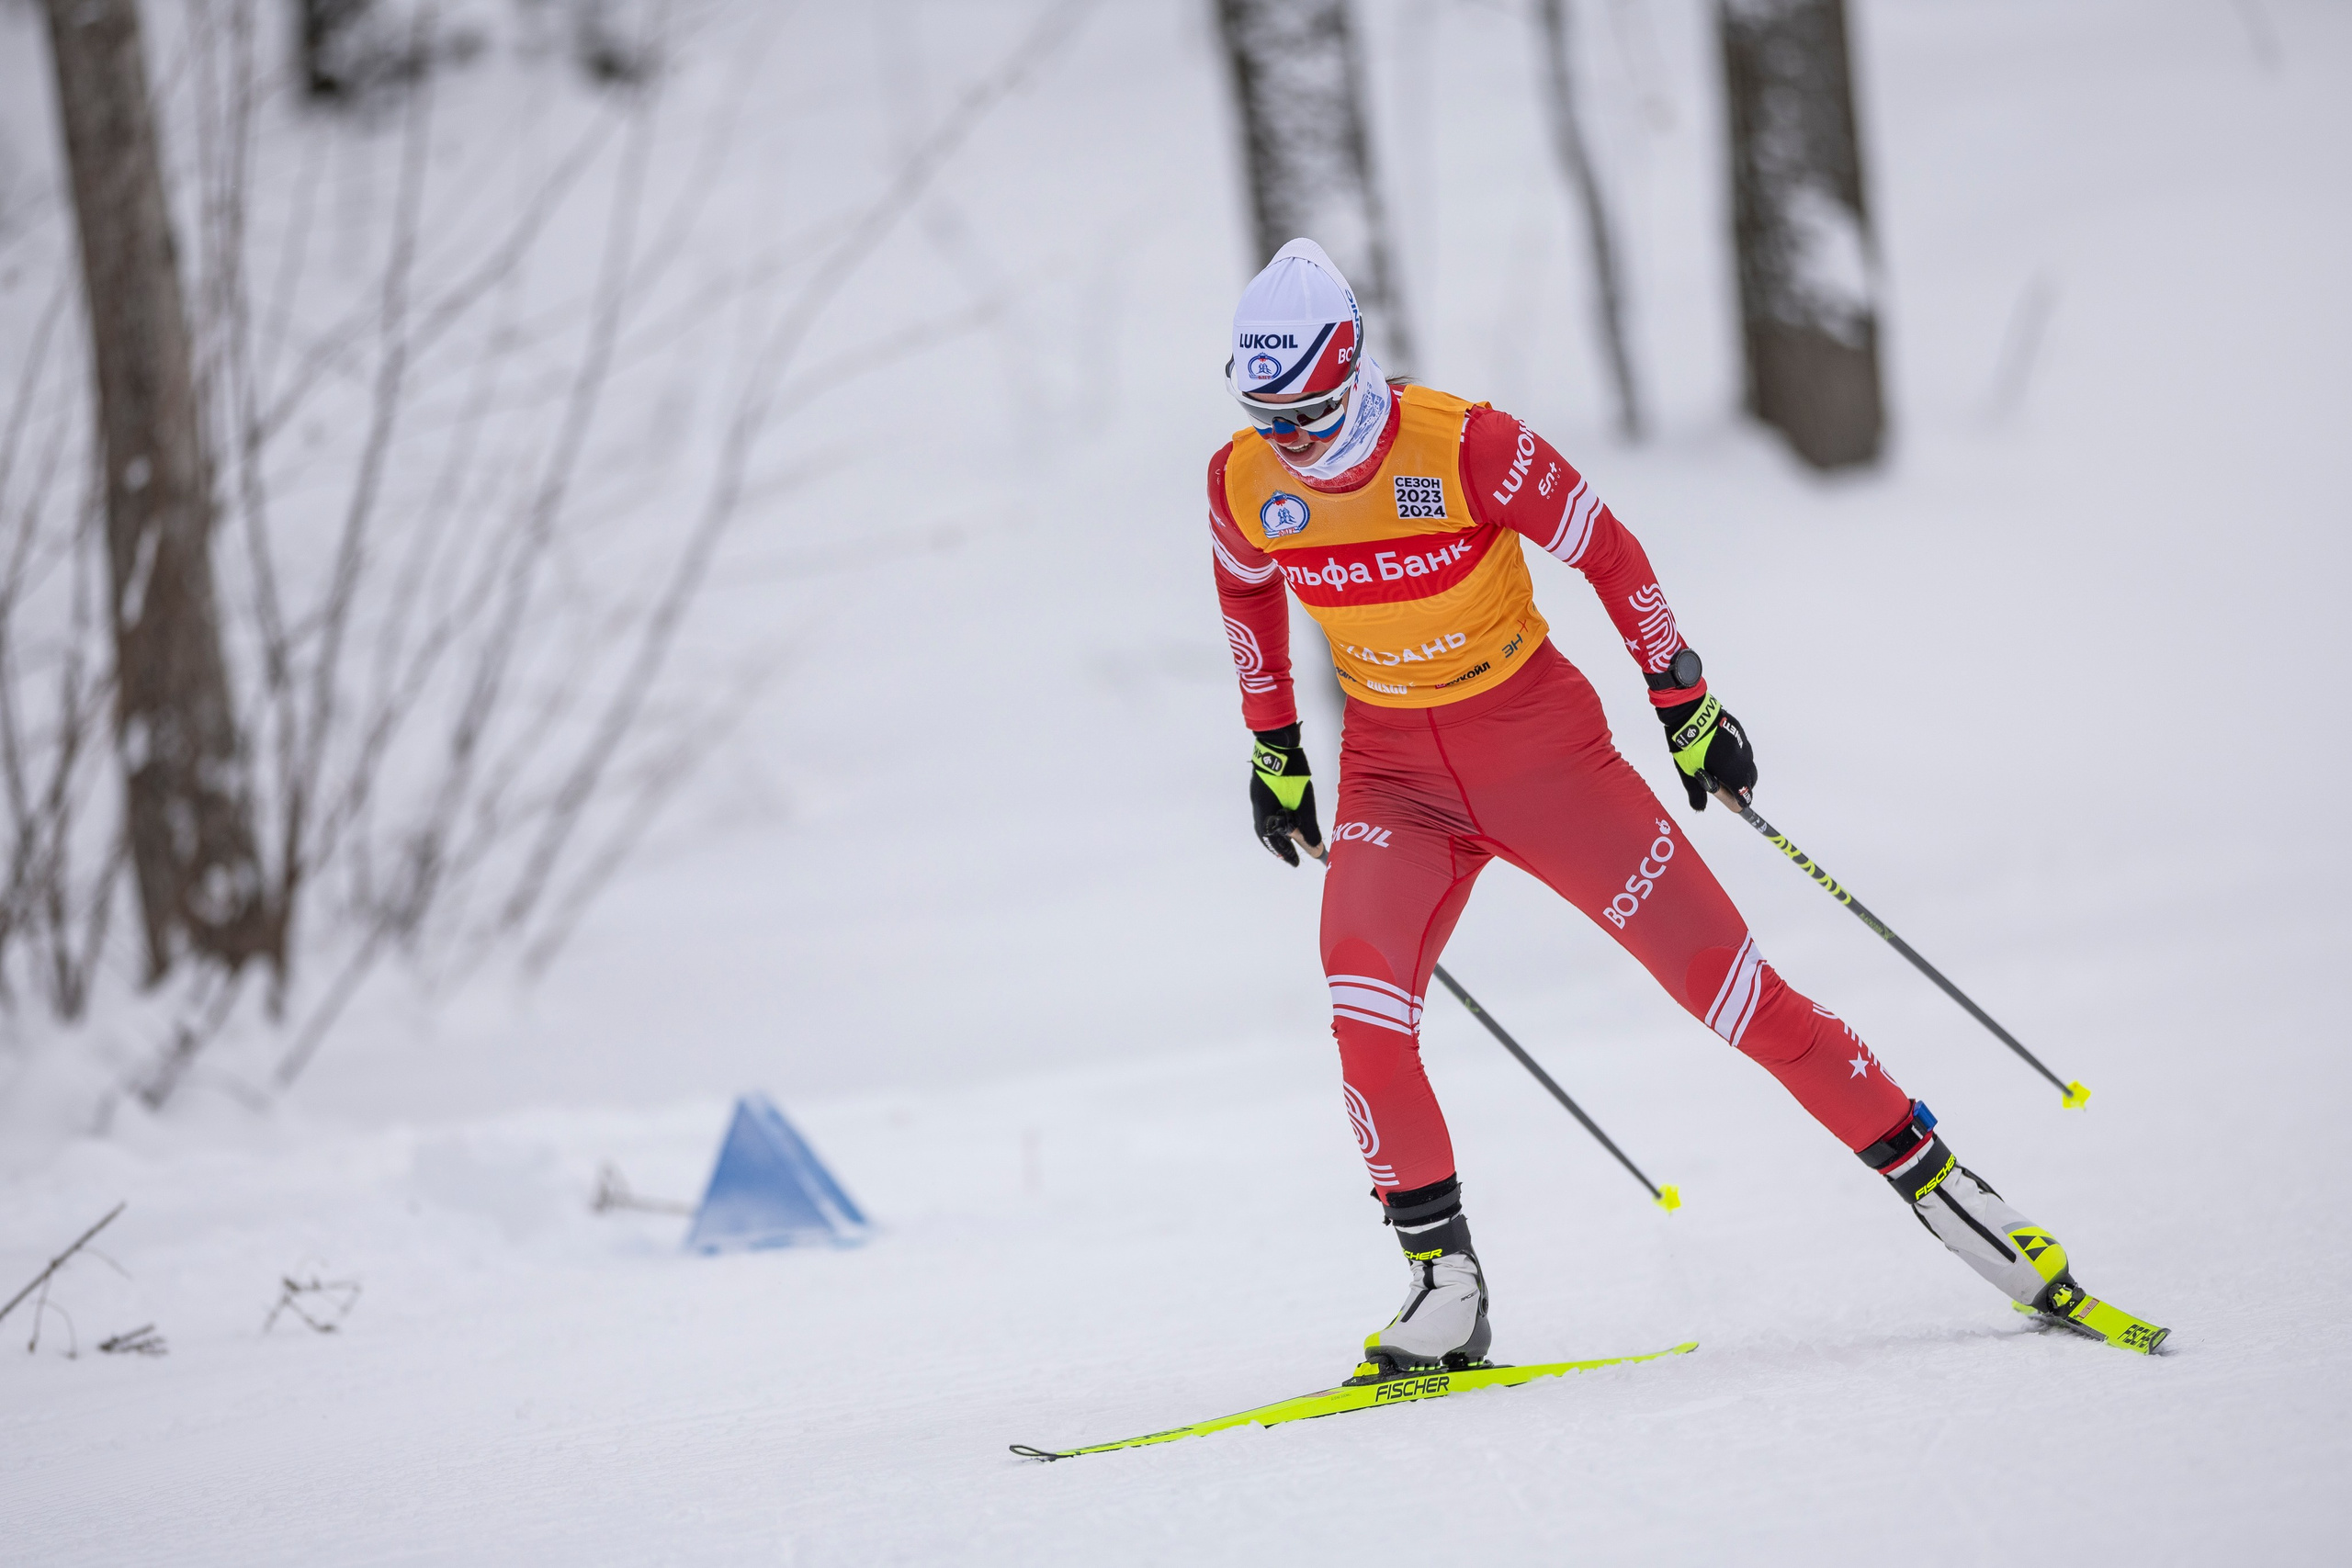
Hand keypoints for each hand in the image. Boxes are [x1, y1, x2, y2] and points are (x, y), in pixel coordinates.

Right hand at [1249, 724, 1322, 864]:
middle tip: (1290, 854)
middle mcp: (1258, 806)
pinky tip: (1285, 815)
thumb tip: (1315, 847)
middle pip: (1266, 833)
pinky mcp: (1262, 787)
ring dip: (1277, 832)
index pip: (1274, 841)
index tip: (1295, 863)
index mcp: (1266, 813)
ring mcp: (1258, 795)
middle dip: (1279, 845)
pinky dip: (1276, 819)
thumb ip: (1309, 827)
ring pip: (1266, 821)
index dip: (1287, 853)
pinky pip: (1267, 810)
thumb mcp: (1304, 803)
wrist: (1279, 744)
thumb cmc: (1292, 773)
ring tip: (1290, 837)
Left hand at [1659, 691, 1756, 811]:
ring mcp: (1743, 744)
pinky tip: (1719, 751)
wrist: (1690, 715)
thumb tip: (1699, 808)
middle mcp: (1743, 759)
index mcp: (1733, 772)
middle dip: (1741, 786)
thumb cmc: (1689, 747)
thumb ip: (1697, 792)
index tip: (1729, 800)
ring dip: (1739, 769)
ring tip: (1718, 765)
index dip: (1738, 800)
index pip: (1745, 794)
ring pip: (1748, 763)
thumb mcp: (1689, 773)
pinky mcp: (1740, 732)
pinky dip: (1736, 755)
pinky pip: (1743, 749)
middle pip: (1751, 780)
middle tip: (1722, 784)